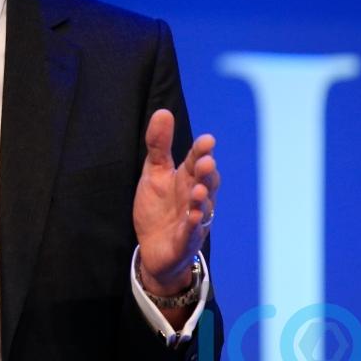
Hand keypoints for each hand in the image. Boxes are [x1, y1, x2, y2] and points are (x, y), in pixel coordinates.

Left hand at [133, 108, 219, 296]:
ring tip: (197, 189)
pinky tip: (193, 216)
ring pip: (203, 207)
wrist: (153, 249)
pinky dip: (193, 225)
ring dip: (202, 198)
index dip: (201, 151)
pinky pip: (192, 233)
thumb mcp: (154, 172)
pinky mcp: (185, 241)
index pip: (196, 161)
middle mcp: (195, 197)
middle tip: (205, 161)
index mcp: (187, 179)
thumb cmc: (159, 207)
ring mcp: (194, 220)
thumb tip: (163, 112)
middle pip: (205, 182)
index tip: (207, 140)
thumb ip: (158, 145)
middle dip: (206, 173)